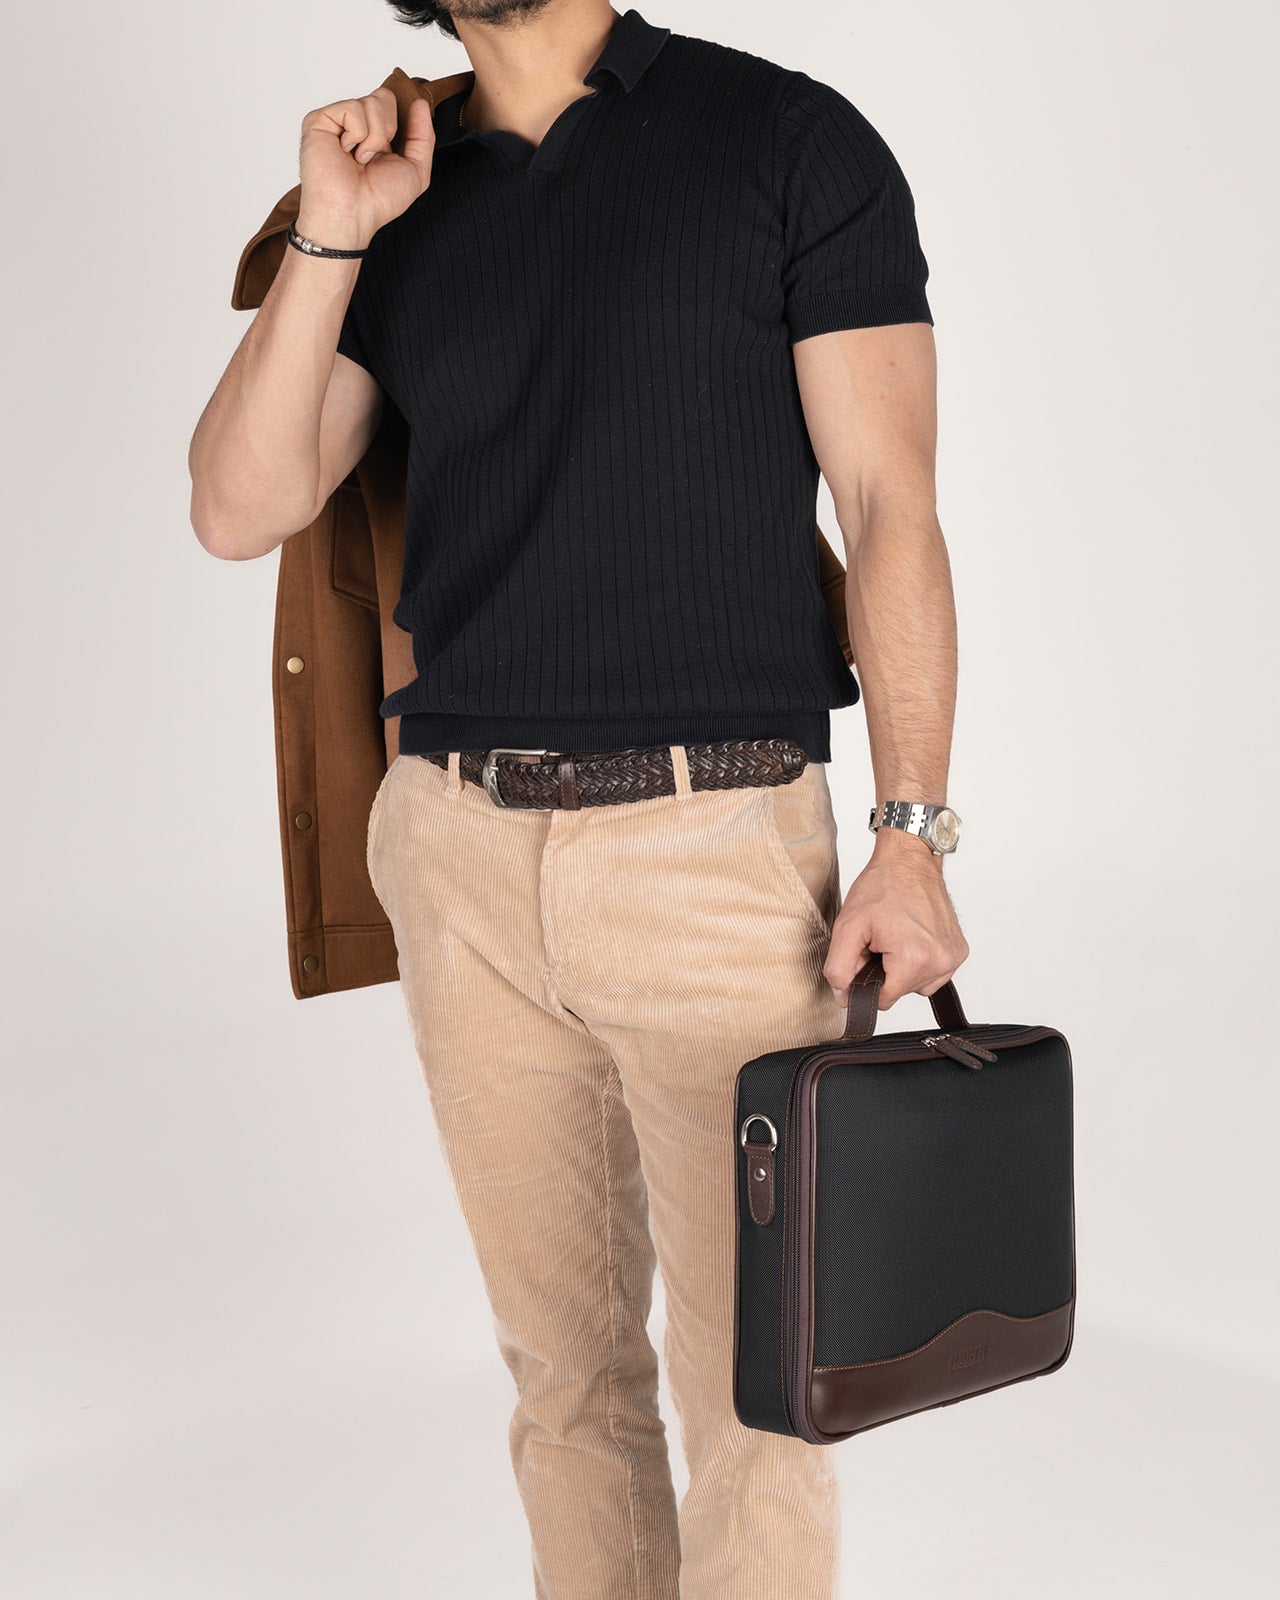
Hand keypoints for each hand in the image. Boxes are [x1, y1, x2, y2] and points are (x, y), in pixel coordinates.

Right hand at [297, 86, 436, 248]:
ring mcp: (336, 121)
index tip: (395, 146)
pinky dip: (356, 134)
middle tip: (374, 157)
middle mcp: (355, 124)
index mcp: (375, 132)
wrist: (352, 214)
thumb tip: (420, 103)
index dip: (400, 119)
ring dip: (373, 138)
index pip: (392, 102)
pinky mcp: (319, 120)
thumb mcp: (416, 169)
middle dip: (388, 130)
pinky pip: (351, 108)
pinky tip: (345, 152)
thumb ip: (423, 136)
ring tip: (359, 159)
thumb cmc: (378, 200)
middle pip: (383, 97)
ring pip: (369, 102)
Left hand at [823, 829, 969, 1009]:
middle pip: (901, 992)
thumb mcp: (847, 926)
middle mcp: (940, 961)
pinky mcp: (960, 951)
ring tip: (897, 937)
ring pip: (919, 985)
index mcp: (914, 959)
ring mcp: (953, 957)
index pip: (884, 1000)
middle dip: (886, 971)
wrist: (909, 860)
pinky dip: (921, 962)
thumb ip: (839, 968)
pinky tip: (913, 938)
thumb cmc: (881, 886)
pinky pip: (934, 973)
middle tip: (881, 940)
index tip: (868, 953)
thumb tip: (844, 998)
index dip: (868, 979)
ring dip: (904, 969)